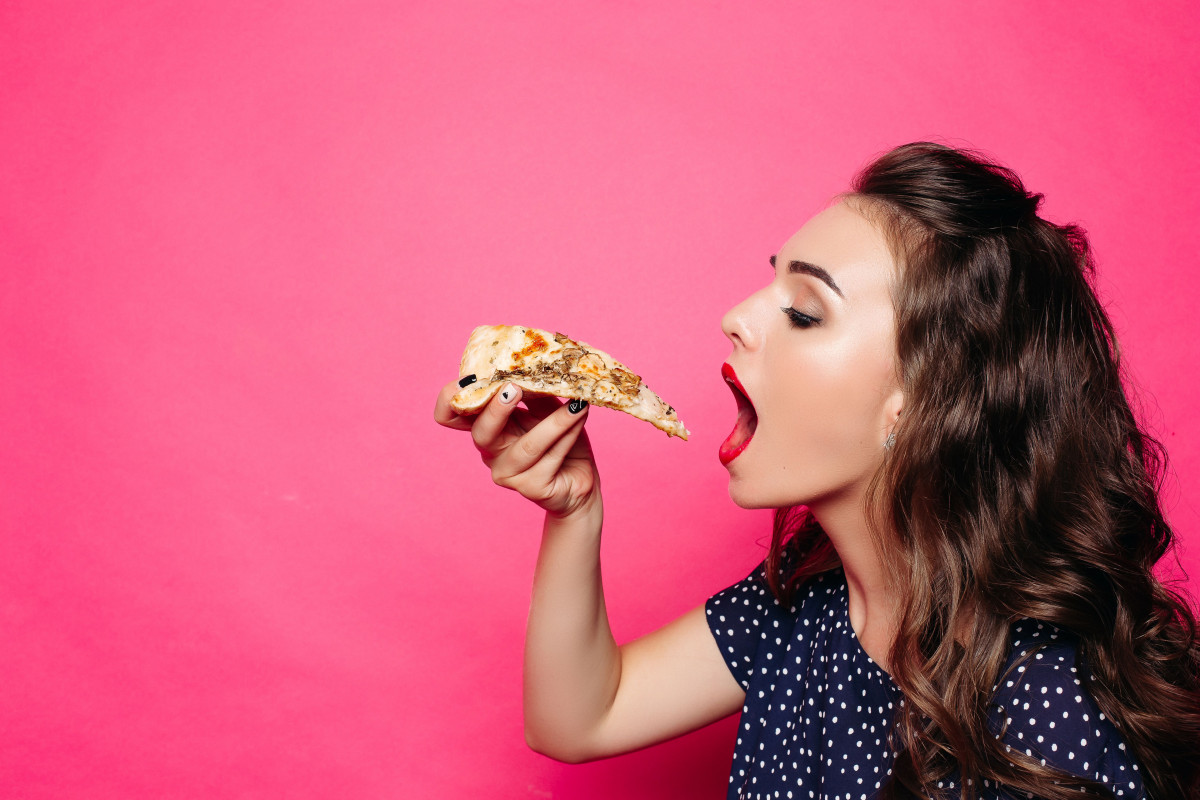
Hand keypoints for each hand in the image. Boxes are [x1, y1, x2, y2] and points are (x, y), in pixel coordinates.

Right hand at [434, 380, 600, 518]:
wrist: (580, 480)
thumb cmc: (560, 440)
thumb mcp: (545, 408)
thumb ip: (535, 391)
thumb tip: (535, 366)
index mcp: (487, 426)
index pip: (450, 416)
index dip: (449, 399)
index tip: (470, 379)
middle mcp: (491, 451)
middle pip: (480, 433)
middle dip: (496, 410)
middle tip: (515, 389)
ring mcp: (508, 474)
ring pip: (527, 446)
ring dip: (554, 422)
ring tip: (575, 404)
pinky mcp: (531, 488)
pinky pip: (550, 458)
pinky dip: (568, 433)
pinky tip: (581, 416)